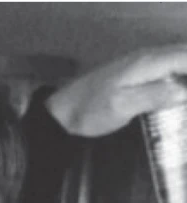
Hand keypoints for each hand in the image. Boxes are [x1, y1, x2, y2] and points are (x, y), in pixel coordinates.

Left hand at [45, 45, 186, 136]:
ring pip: (177, 61)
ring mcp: (142, 64)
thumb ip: (154, 95)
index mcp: (147, 62)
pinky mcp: (137, 74)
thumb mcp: (122, 106)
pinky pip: (167, 69)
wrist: (63, 112)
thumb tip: (184, 90)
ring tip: (183, 99)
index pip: (186, 57)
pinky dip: (178, 77)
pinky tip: (177, 93)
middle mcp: (148, 57)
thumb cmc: (90, 111)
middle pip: (184, 56)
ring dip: (184, 73)